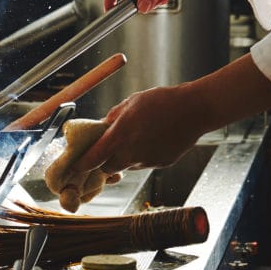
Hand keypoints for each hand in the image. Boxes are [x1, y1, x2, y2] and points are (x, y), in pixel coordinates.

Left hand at [70, 55, 270, 175]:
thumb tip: (102, 126)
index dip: (81, 165)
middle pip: (108, 168)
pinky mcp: (161, 163)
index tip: (75, 167)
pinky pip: (144, 163)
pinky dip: (142, 156)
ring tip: (133, 139)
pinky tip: (151, 140)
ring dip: (123, 158)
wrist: (195, 110)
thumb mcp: (131, 103)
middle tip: (102, 153)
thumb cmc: (162, 101)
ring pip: (127, 165)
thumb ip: (113, 117)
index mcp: (120, 136)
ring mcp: (148, 160)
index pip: (93, 158)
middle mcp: (132, 152)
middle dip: (102, 163)